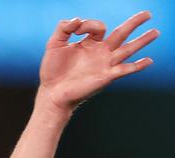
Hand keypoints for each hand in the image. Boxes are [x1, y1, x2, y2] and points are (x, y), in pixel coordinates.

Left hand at [38, 10, 158, 111]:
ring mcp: (104, 64)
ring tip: (156, 32)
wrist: (51, 93)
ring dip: (142, 41)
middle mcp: (100, 52)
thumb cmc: (52, 71)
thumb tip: (78, 20)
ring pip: (128, 49)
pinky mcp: (105, 77)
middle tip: (148, 13)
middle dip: (135, 23)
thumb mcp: (54, 44)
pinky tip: (148, 61)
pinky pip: (124, 70)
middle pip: (122, 33)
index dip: (89, 23)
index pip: (98, 26)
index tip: (76, 30)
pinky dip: (137, 66)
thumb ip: (64, 27)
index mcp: (89, 43)